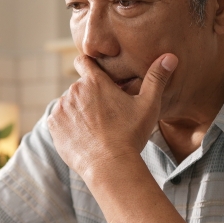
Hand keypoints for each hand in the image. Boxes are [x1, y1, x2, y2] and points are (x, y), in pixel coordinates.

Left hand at [47, 53, 176, 181]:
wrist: (110, 166)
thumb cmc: (131, 135)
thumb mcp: (148, 105)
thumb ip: (156, 78)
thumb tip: (170, 57)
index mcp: (94, 81)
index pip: (83, 61)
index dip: (89, 66)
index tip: (96, 76)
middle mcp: (73, 91)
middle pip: (79, 88)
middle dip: (89, 96)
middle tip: (105, 114)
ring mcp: (61, 108)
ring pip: (69, 104)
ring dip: (78, 111)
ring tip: (95, 128)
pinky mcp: (53, 125)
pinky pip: (59, 119)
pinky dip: (68, 125)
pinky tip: (84, 136)